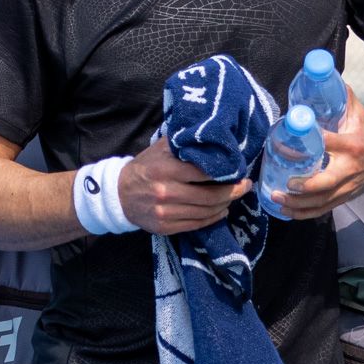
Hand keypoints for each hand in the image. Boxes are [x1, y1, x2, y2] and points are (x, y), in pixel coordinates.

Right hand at [118, 141, 250, 234]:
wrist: (119, 195)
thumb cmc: (145, 168)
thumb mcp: (161, 149)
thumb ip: (184, 143)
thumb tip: (213, 136)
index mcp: (166, 169)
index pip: (205, 172)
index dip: (226, 172)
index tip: (239, 169)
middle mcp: (166, 192)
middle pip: (210, 196)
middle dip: (233, 191)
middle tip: (245, 185)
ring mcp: (166, 212)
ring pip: (206, 211)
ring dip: (225, 204)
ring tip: (234, 196)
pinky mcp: (166, 227)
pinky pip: (197, 224)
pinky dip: (213, 218)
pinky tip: (221, 210)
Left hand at [275, 87, 363, 218]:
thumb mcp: (360, 115)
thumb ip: (342, 99)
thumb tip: (322, 75)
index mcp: (353, 145)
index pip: (331, 143)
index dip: (312, 141)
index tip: (290, 140)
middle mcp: (350, 169)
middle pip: (326, 182)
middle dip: (303, 186)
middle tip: (284, 183)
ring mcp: (347, 187)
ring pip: (321, 201)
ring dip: (297, 204)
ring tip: (277, 199)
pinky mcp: (344, 198)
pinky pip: (322, 210)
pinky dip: (303, 213)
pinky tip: (286, 212)